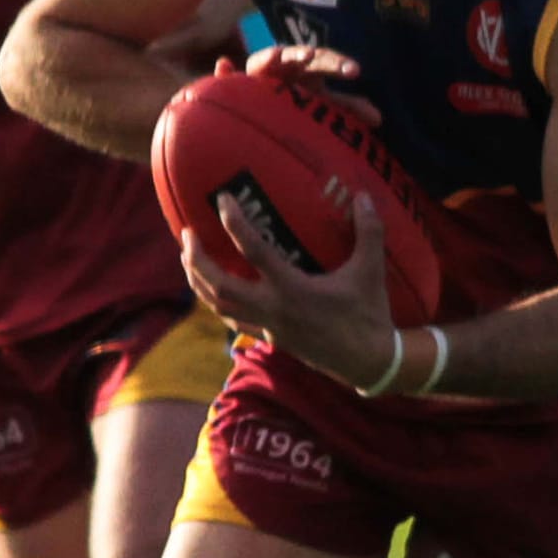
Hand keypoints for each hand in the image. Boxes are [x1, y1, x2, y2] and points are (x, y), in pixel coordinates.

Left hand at [182, 190, 399, 391]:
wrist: (368, 362)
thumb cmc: (369, 314)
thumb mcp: (371, 270)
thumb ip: (369, 230)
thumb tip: (363, 195)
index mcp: (294, 289)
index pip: (254, 252)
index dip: (235, 224)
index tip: (222, 199)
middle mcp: (274, 308)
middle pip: (219, 287)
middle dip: (196, 260)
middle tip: (187, 233)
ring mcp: (268, 325)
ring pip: (219, 306)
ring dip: (198, 282)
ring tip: (188, 257)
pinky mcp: (271, 337)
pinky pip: (234, 319)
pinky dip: (217, 303)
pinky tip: (211, 289)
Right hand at [244, 40, 380, 126]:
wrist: (259, 98)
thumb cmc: (294, 98)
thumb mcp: (321, 103)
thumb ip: (347, 107)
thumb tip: (380, 118)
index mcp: (314, 69)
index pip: (332, 64)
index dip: (342, 66)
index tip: (356, 72)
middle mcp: (298, 62)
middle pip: (318, 58)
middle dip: (331, 61)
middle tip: (348, 69)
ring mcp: (277, 63)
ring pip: (291, 54)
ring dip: (299, 54)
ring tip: (309, 56)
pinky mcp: (256, 68)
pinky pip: (261, 60)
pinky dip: (267, 56)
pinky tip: (275, 56)